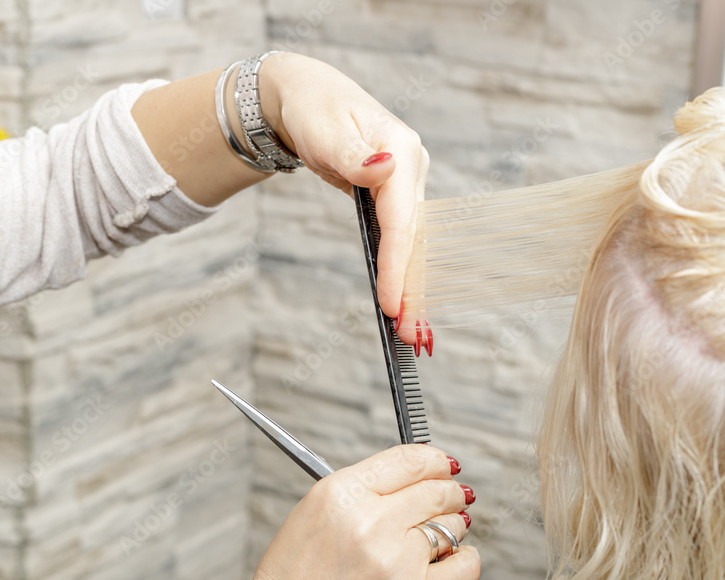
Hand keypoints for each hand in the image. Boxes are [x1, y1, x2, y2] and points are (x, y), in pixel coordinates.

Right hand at [176, 445, 479, 579]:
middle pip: (438, 490)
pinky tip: (448, 559)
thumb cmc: (296, 573)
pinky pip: (466, 565)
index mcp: (343, 492)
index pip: (411, 460)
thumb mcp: (316, 508)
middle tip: (453, 497)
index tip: (444, 465)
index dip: (436, 460)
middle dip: (451, 492)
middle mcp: (370, 521)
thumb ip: (367, 485)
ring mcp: (396, 559)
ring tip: (433, 537)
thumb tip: (419, 473)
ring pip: (452, 525)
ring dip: (452, 526)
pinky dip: (464, 559)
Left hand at [258, 53, 428, 341]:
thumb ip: (353, 154)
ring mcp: (407, 184)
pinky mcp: (397, 198)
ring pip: (412, 244)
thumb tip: (383, 169)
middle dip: (413, 288)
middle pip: (415, 238)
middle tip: (411, 336)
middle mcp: (413, 169)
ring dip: (413, 287)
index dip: (398, 264)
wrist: (309, 97)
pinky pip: (402, 240)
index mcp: (402, 150)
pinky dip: (402, 272)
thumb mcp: (325, 129)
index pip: (403, 219)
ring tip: (412, 331)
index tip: (392, 305)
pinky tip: (403, 302)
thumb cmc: (314, 109)